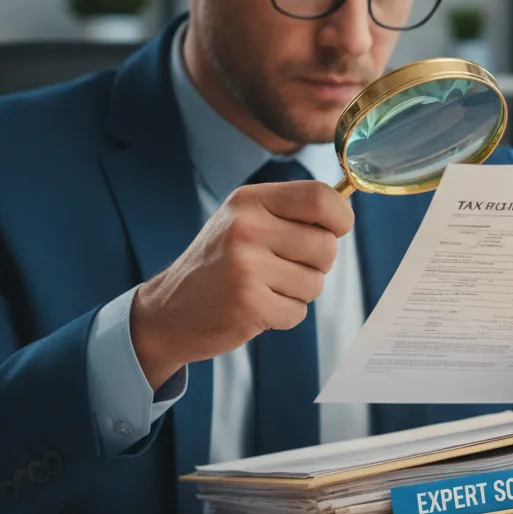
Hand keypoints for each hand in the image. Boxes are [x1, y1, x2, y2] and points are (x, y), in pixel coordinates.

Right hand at [129, 181, 353, 388]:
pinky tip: (255, 308)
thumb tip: (344, 215)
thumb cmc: (219, 264)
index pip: (319, 196)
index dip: (341, 217)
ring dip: (298, 293)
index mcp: (249, 201)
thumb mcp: (244, 222)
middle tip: (285, 268)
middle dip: (317, 264)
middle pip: (326, 246)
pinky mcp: (248, 303)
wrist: (168, 311)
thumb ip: (290, 214)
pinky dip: (283, 316)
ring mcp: (245, 266)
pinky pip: (297, 312)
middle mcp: (245, 227)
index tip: (337, 230)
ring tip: (264, 288)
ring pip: (315, 283)